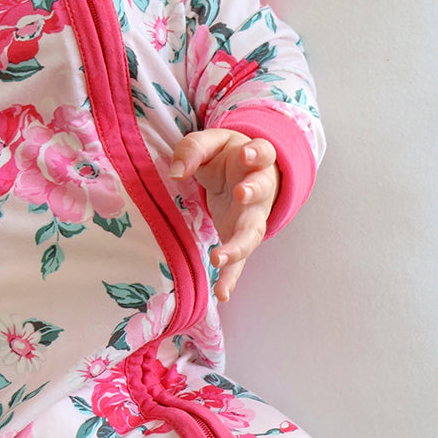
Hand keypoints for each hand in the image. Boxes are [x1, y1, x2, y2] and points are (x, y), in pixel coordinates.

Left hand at [169, 131, 279, 301]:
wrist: (242, 172)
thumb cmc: (226, 156)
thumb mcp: (209, 143)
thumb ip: (193, 150)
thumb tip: (175, 172)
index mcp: (254, 160)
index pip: (262, 153)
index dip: (256, 154)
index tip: (245, 155)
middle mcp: (260, 190)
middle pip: (261, 193)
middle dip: (252, 193)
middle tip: (241, 194)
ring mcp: (253, 217)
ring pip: (251, 233)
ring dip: (238, 246)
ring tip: (219, 257)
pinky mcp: (241, 238)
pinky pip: (239, 261)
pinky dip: (231, 277)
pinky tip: (222, 294)